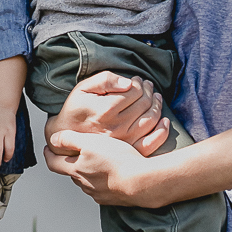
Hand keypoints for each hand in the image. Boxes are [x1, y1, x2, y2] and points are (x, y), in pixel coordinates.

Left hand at [44, 129, 161, 206]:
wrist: (142, 182)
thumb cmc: (117, 160)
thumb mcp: (91, 142)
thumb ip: (69, 139)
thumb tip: (53, 139)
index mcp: (75, 170)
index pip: (53, 164)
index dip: (48, 154)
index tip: (47, 149)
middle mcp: (84, 184)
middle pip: (70, 172)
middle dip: (70, 162)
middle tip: (73, 152)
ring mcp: (98, 194)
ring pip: (86, 180)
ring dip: (87, 171)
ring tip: (95, 160)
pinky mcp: (112, 199)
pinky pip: (101, 188)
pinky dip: (102, 180)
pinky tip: (111, 172)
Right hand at [45, 72, 168, 155]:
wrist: (66, 136)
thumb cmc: (74, 110)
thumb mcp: (82, 88)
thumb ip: (105, 80)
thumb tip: (128, 82)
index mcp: (105, 110)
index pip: (133, 91)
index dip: (138, 83)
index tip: (137, 80)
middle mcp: (116, 126)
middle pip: (144, 104)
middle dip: (148, 91)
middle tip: (147, 86)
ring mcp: (124, 141)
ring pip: (151, 119)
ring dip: (157, 106)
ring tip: (155, 98)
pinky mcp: (128, 151)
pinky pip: (152, 142)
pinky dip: (162, 130)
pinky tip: (164, 121)